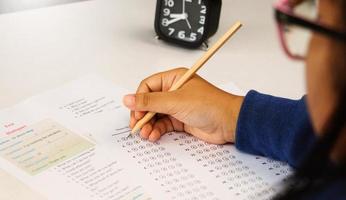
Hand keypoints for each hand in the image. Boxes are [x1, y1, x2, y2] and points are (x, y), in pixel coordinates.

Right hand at [123, 68, 243, 143]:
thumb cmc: (210, 105)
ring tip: (146, 134)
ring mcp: (177, 106)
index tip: (135, 112)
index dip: (139, 99)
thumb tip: (128, 99)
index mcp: (173, 78)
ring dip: (148, 125)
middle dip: (142, 115)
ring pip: (155, 115)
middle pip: (149, 102)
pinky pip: (163, 125)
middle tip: (137, 125)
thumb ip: (150, 101)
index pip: (148, 86)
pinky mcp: (180, 120)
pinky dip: (157, 131)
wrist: (228, 123)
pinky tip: (154, 136)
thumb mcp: (175, 101)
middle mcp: (174, 91)